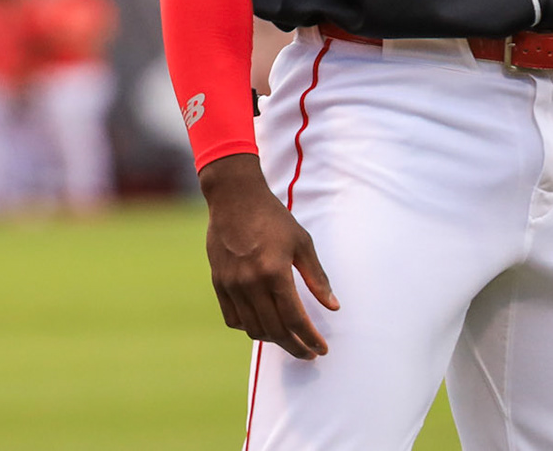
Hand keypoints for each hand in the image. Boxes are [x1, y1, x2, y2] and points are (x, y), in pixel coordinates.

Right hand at [199, 154, 337, 359]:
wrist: (234, 198)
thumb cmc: (273, 217)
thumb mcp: (302, 243)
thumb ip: (317, 277)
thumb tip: (334, 307)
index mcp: (275, 272)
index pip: (295, 319)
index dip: (310, 339)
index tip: (322, 350)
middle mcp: (251, 283)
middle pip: (274, 331)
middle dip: (295, 347)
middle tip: (309, 353)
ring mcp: (232, 285)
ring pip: (253, 329)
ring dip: (273, 340)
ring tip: (289, 339)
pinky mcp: (218, 283)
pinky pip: (233, 319)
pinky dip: (250, 328)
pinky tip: (263, 324)